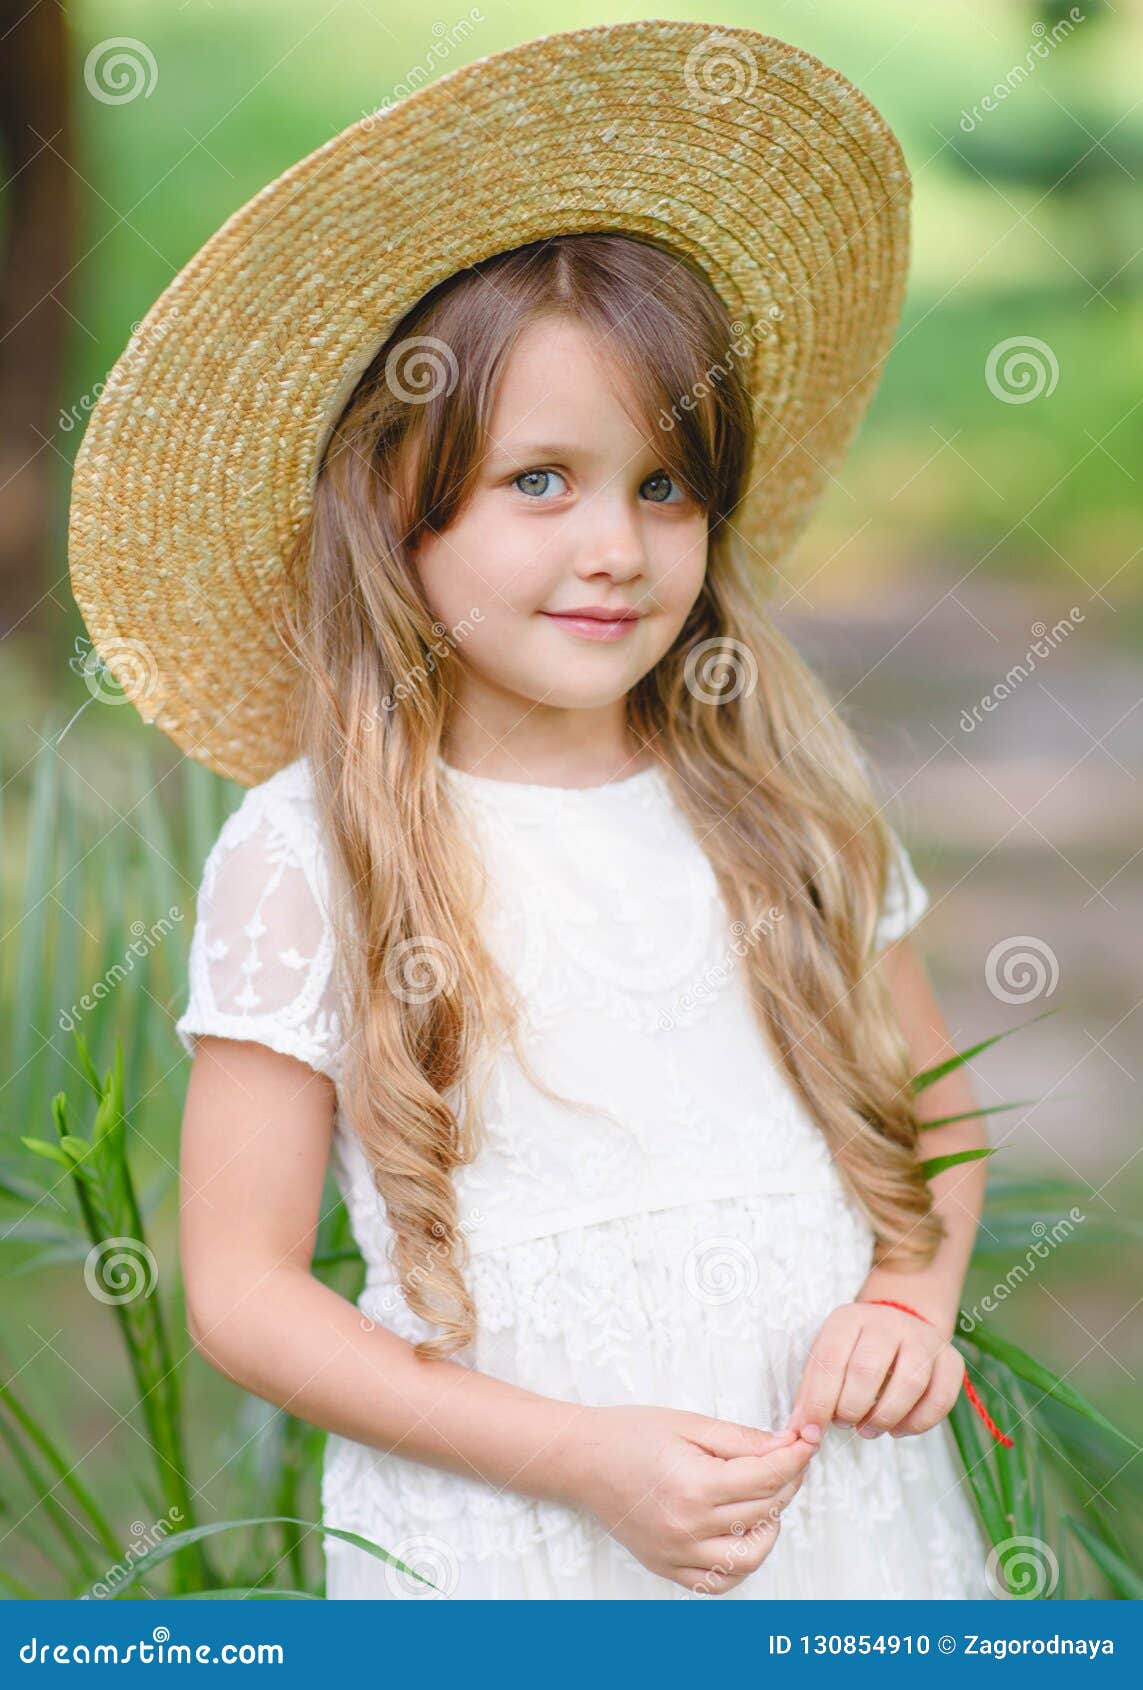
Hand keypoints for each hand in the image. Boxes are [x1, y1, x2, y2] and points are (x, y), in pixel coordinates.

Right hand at [570, 1404, 817, 1593]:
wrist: (580, 1460)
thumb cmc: (630, 1434)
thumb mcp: (689, 1423)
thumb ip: (740, 1439)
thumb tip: (785, 1444)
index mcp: (695, 1485)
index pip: (768, 1476)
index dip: (795, 1455)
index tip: (807, 1439)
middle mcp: (689, 1526)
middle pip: (765, 1510)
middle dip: (788, 1480)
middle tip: (788, 1458)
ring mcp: (678, 1553)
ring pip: (751, 1555)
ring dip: (770, 1527)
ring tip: (764, 1499)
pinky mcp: (667, 1568)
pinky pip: (718, 1581)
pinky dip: (740, 1562)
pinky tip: (742, 1533)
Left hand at [786, 1302, 965, 1440]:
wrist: (900, 1325)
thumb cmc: (855, 1349)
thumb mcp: (828, 1357)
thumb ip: (812, 1392)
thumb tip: (802, 1432)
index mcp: (849, 1319)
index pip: (830, 1359)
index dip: (819, 1401)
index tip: (812, 1431)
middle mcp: (888, 1323)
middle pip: (868, 1370)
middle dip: (852, 1408)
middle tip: (846, 1424)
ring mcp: (923, 1339)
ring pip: (910, 1383)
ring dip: (885, 1417)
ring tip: (869, 1430)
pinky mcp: (951, 1360)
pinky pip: (941, 1398)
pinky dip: (918, 1423)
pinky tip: (898, 1429)